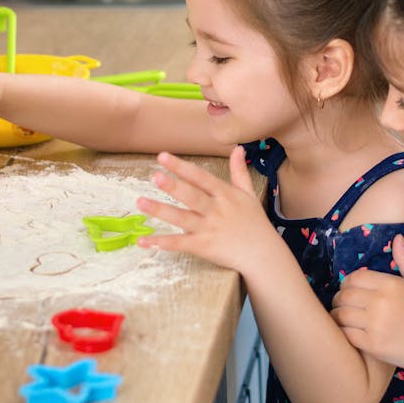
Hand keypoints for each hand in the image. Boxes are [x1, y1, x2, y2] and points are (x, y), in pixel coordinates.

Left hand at [136, 146, 277, 275]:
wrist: (263, 254)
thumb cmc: (255, 222)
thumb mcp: (249, 194)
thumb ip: (239, 172)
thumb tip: (238, 148)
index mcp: (225, 194)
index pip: (200, 177)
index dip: (182, 167)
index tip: (163, 156)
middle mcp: (215, 210)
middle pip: (192, 196)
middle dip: (173, 186)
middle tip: (154, 176)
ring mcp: (208, 229)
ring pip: (182, 218)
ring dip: (161, 210)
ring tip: (140, 202)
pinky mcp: (203, 247)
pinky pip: (180, 244)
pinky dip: (162, 243)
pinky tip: (144, 241)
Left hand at [331, 234, 403, 371]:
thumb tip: (397, 238)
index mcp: (391, 285)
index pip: (354, 278)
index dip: (347, 283)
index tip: (350, 290)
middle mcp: (381, 302)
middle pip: (343, 296)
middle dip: (340, 299)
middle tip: (344, 305)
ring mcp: (375, 324)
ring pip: (340, 315)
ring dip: (338, 315)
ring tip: (343, 318)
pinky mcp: (372, 344)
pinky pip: (345, 334)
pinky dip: (343, 332)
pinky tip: (350, 332)